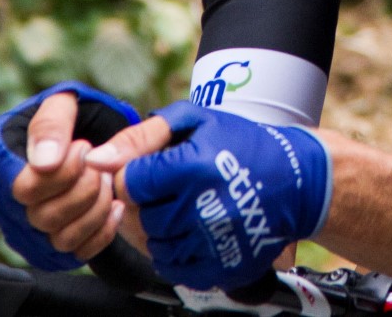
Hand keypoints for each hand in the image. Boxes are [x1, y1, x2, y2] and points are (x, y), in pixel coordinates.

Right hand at [0, 81, 140, 269]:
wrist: (94, 133)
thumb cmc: (75, 115)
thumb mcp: (65, 101)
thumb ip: (53, 124)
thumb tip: (44, 163)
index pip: (23, 188)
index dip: (62, 172)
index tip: (83, 147)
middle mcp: (1, 196)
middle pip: (43, 216)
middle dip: (85, 186)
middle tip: (98, 161)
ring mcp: (23, 225)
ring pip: (61, 238)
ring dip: (96, 207)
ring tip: (105, 178)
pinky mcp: (48, 245)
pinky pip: (76, 253)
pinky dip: (103, 229)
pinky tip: (113, 203)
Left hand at [86, 102, 330, 290]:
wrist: (296, 180)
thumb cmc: (241, 143)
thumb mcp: (195, 122)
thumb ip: (140, 137)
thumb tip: (95, 161)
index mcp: (193, 168)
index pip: (129, 183)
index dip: (138, 175)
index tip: (158, 170)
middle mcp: (203, 209)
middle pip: (141, 216)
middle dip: (152, 202)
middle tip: (179, 188)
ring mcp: (214, 243)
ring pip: (155, 244)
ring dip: (164, 228)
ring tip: (191, 207)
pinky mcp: (222, 267)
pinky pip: (174, 269)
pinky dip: (178, 251)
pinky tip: (197, 230)